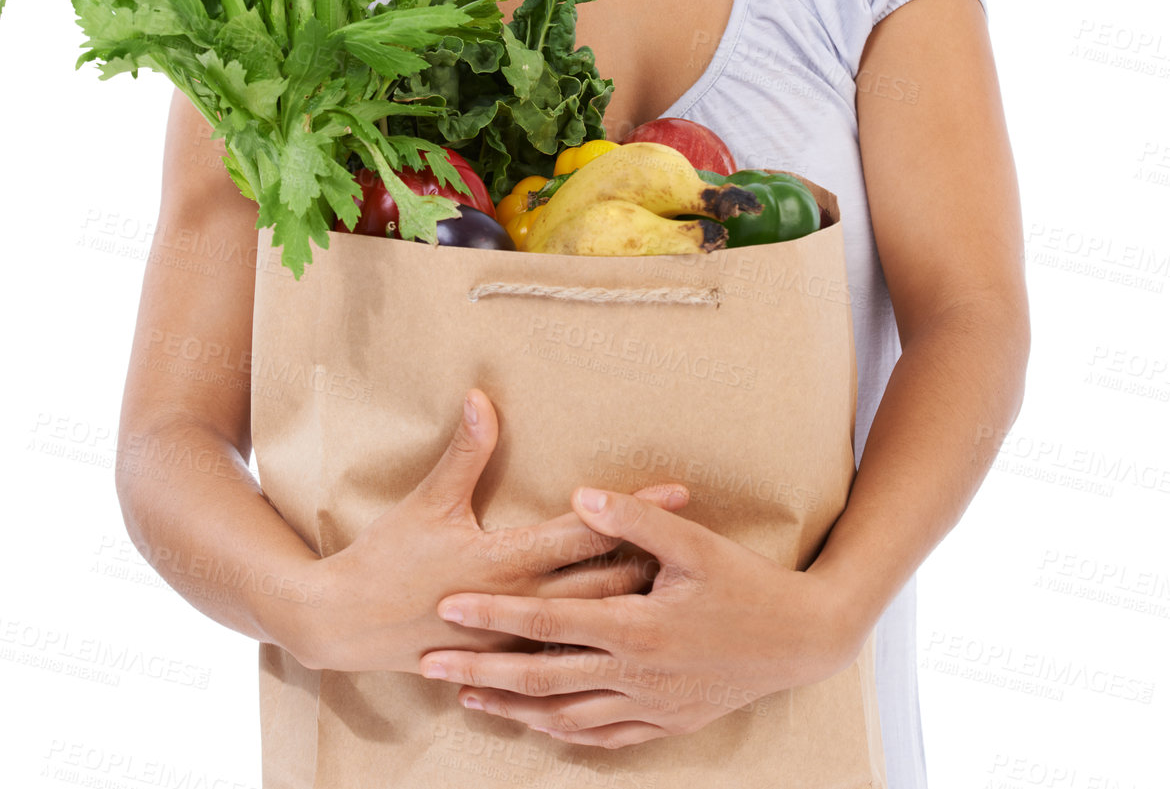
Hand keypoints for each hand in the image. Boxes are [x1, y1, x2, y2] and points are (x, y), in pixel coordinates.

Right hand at [287, 395, 689, 674]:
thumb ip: (466, 452)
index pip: (588, 532)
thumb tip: (485, 397)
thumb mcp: (429, 501)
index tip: (680, 492)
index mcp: (507, 561)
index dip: (636, 511)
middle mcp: (520, 604)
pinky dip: (602, 646)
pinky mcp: (505, 662)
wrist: (343, 625)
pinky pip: (567, 659)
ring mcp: (515, 640)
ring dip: (636, 606)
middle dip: (656, 563)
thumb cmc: (387, 559)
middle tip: (704, 544)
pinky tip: (633, 642)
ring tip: (683, 589)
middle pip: (606, 583)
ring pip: (594, 627)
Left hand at [418, 485, 861, 748]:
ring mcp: (650, 705)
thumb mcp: (695, 544)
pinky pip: (603, 736)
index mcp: (636, 627)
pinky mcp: (667, 722)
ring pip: (564, 715)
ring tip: (467, 698)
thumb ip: (633, 520)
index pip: (548, 621)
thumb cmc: (748, 583)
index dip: (494, 613)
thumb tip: (580, 495)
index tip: (448, 606)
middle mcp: (635, 674)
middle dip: (480, 671)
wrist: (803, 641)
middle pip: (541, 677)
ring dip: (512, 708)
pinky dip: (563, 732)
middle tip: (429, 665)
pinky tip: (540, 726)